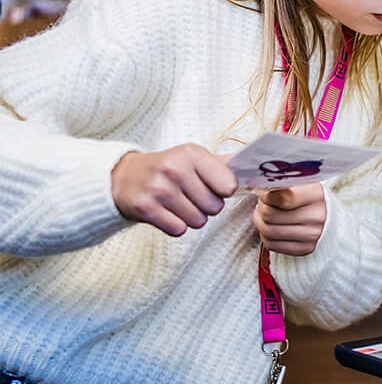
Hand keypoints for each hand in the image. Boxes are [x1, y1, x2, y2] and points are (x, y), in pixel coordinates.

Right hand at [111, 144, 236, 235]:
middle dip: (207, 206)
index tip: (211, 186)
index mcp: (192, 154)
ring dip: (192, 217)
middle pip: (215, 207)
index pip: (229, 186)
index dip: (223, 191)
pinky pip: (179, 230)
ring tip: (177, 203)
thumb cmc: (167, 168)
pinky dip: (175, 225)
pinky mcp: (145, 208)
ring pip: (198, 221)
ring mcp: (159, 189)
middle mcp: (175, 169)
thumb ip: (223, 164)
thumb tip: (255, 166)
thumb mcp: (193, 158)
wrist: (123, 177)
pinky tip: (166, 212)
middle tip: (190, 196)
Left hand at [253, 183, 326, 255]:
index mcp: (316, 195)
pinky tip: (271, 226)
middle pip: (270, 214)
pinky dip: (265, 235)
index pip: (284, 197)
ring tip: (264, 214)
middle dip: (261, 207)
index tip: (264, 192)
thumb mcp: (301, 182)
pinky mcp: (304, 248)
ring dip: (259, 221)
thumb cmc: (309, 196)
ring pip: (268, 230)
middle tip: (264, 203)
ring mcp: (311, 235)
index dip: (267, 195)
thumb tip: (258, 188)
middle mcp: (316, 216)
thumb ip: (282, 183)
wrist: (329, 215)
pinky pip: (271, 244)